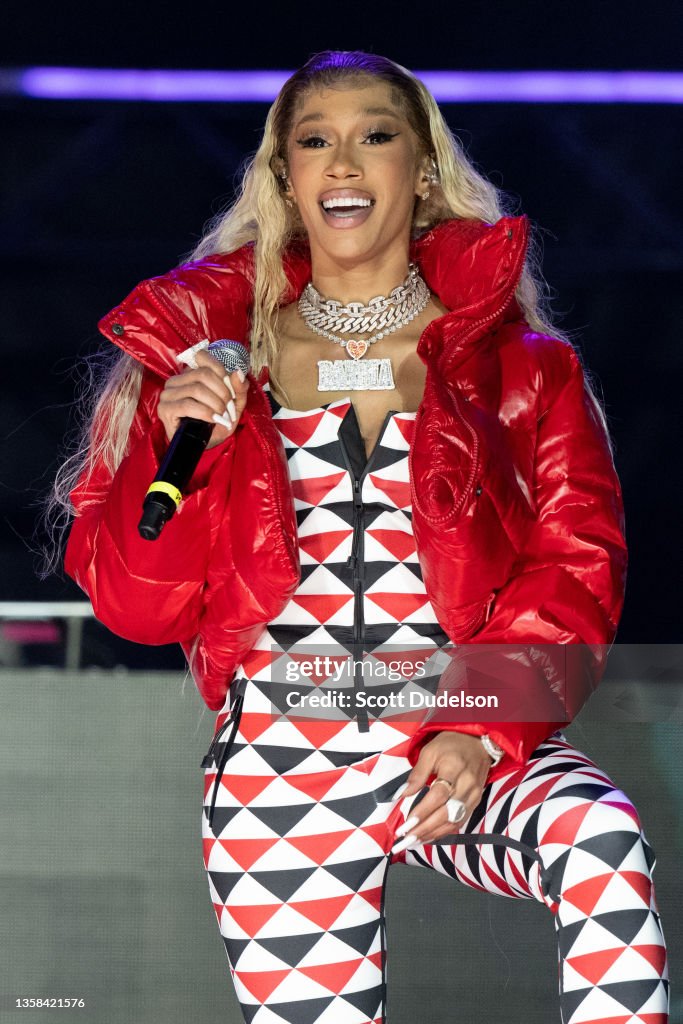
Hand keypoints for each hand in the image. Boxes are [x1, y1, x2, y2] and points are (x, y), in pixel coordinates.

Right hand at [157, 348, 249, 448]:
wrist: (205, 445)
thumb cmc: (217, 423)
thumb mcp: (234, 405)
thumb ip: (238, 389)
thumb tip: (238, 372)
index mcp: (190, 374)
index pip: (203, 358)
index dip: (221, 372)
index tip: (231, 391)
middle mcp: (176, 380)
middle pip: (203, 374)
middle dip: (222, 392)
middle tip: (229, 409)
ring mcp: (168, 394)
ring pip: (196, 389)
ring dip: (215, 404)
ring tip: (222, 416)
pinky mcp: (164, 409)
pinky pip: (187, 405)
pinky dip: (204, 412)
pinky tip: (212, 419)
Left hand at [391, 732, 491, 852]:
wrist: (478, 743)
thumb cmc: (451, 745)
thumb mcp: (430, 751)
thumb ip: (417, 774)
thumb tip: (403, 794)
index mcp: (455, 768)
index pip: (439, 795)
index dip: (422, 811)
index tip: (406, 824)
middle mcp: (467, 784)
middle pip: (447, 813)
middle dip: (425, 829)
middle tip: (406, 839)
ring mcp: (474, 795)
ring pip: (454, 821)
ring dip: (433, 834)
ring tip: (414, 841)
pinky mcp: (475, 802)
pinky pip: (460, 822)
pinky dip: (444, 832)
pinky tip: (429, 836)